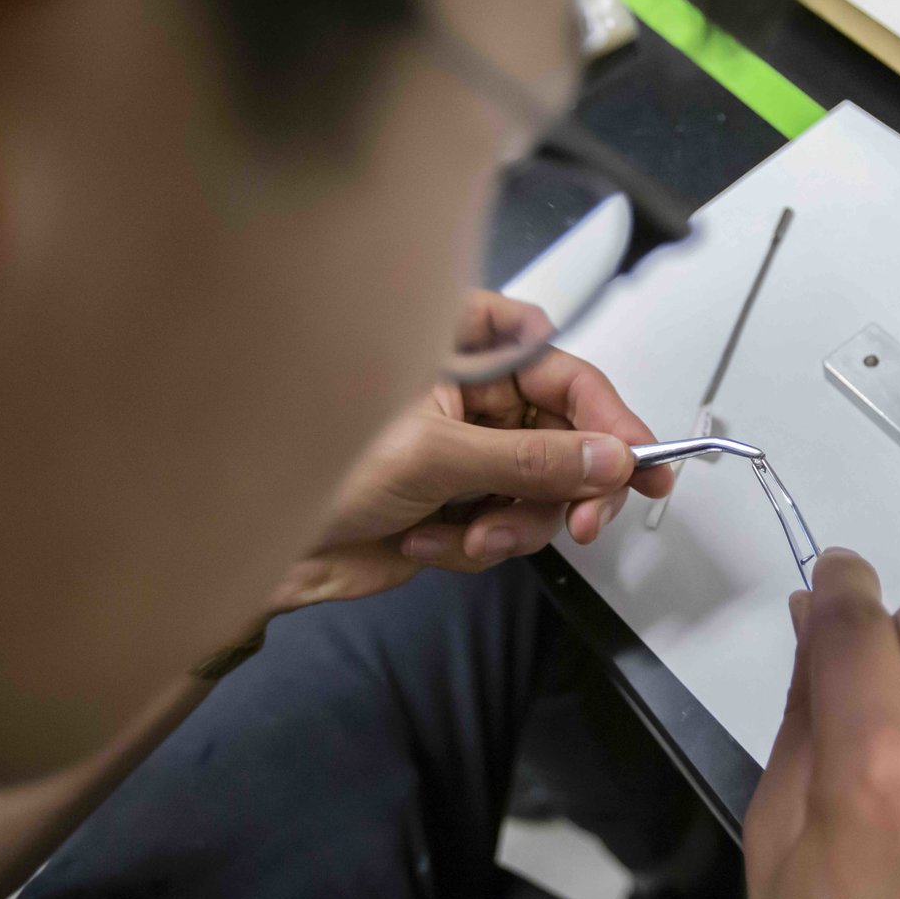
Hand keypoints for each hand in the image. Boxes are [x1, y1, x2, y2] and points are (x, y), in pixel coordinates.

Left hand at [268, 295, 672, 610]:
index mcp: (464, 351)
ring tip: (466, 535)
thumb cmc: (314, 467)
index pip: (565, 373)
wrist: (260, 547)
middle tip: (584, 523)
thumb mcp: (435, 457)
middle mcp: (474, 397)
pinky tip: (427, 540)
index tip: (639, 461)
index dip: (610, 417)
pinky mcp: (459, 504)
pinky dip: (477, 544)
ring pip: (544, 493)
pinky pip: (508, 528)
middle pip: (569, 438)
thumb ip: (530, 461)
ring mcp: (469, 453)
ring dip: (514, 525)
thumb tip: (607, 458)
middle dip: (570, 487)